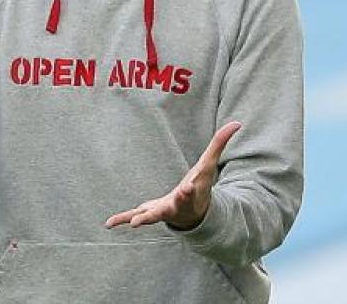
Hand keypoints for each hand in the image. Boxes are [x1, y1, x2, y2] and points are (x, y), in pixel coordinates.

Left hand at [105, 121, 241, 230]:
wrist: (193, 213)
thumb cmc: (200, 186)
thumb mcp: (208, 165)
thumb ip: (219, 144)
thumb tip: (237, 123)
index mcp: (191, 193)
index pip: (191, 191)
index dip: (189, 189)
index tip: (187, 186)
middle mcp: (176, 206)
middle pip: (172, 207)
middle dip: (166, 209)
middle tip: (160, 212)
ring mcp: (162, 212)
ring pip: (152, 216)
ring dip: (143, 218)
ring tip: (134, 224)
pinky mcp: (149, 213)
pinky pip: (135, 216)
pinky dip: (122, 219)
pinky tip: (109, 223)